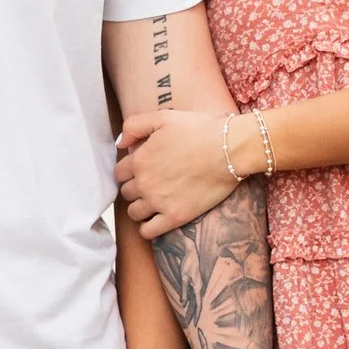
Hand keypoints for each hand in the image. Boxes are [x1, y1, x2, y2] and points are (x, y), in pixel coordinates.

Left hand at [116, 105, 242, 236]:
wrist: (228, 149)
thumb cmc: (199, 130)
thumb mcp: (163, 117)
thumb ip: (134, 126)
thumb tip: (120, 144)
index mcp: (139, 159)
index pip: (120, 172)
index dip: (130, 170)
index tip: (143, 169)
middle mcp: (144, 182)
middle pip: (126, 192)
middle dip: (135, 188)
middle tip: (152, 183)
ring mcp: (158, 201)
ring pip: (134, 212)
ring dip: (140, 207)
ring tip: (154, 201)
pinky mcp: (175, 216)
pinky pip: (148, 231)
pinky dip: (148, 228)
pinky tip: (157, 220)